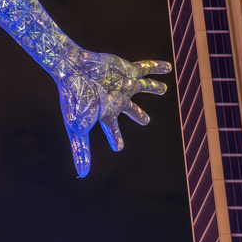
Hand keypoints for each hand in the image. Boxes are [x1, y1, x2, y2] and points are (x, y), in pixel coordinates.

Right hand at [52, 45, 169, 176]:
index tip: (119, 148)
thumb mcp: (77, 129)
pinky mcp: (127, 70)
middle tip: (146, 121)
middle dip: (139, 115)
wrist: (73, 70)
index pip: (112, 131)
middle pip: (131, 110)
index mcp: (106, 114)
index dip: (116, 140)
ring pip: (142, 87)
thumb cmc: (75, 100)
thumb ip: (81, 150)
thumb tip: (82, 175)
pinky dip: (156, 67)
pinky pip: (145, 68)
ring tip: (163, 89)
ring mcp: (123, 84)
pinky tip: (168, 67)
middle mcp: (116, 99)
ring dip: (153, 88)